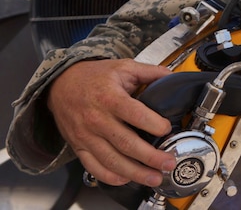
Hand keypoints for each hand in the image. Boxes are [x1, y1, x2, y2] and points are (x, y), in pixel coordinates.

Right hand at [46, 59, 176, 186]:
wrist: (60, 84)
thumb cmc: (93, 76)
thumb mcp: (123, 67)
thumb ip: (150, 72)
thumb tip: (173, 76)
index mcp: (110, 97)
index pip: (135, 114)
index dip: (153, 124)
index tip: (167, 129)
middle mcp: (97, 119)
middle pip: (126, 143)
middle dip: (150, 156)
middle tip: (169, 162)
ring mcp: (86, 136)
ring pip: (112, 160)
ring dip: (135, 172)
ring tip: (154, 177)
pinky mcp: (79, 147)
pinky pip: (94, 167)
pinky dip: (111, 177)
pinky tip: (127, 179)